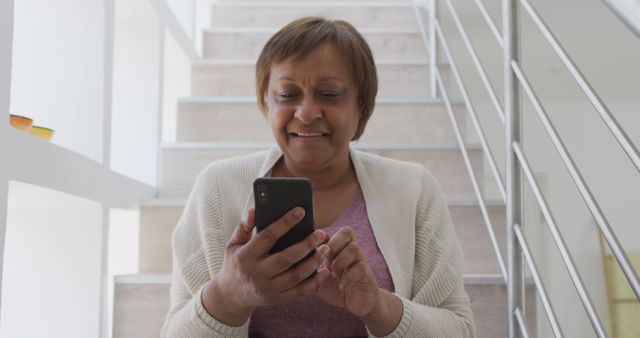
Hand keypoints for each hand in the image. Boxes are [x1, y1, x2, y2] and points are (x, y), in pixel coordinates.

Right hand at [202, 207, 329, 325]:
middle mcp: (257, 273)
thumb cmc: (236, 263)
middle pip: (286, 258)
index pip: (267, 237)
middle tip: (321, 233)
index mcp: (246, 256)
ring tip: (325, 249)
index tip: (301, 211)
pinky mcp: (277, 299)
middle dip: (306, 245)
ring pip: (296, 276)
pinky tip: (324, 271)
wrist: (231, 296)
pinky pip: (299, 291)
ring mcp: (268, 288)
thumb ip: (244, 226)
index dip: (284, 223)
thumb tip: (254, 210)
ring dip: (313, 262)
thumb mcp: (233, 244)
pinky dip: (314, 282)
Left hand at [315, 226, 379, 316]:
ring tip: (334, 275)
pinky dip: (348, 277)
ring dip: (340, 261)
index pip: (334, 229)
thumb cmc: (337, 288)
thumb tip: (290, 259)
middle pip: (347, 231)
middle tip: (327, 261)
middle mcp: (351, 251)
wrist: (358, 304)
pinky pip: (360, 267)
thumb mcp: (319, 278)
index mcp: (339, 249)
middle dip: (333, 245)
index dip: (324, 236)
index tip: (316, 250)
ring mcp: (361, 261)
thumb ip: (309, 268)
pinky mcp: (367, 274)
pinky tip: (342, 286)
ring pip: (354, 247)